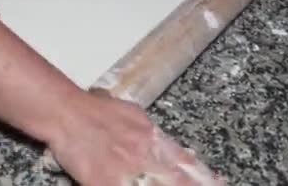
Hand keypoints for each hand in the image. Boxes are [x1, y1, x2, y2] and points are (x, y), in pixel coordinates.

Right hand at [46, 90, 223, 185]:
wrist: (67, 113)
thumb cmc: (95, 110)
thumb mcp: (132, 113)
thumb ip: (149, 131)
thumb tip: (163, 142)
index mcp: (152, 138)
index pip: (188, 163)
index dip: (206, 178)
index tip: (220, 184)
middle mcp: (145, 155)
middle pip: (178, 181)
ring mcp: (127, 172)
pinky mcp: (106, 183)